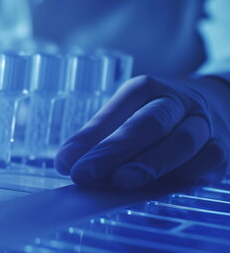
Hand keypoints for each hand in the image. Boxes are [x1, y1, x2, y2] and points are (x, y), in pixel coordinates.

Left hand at [55, 75, 229, 188]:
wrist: (220, 101)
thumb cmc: (157, 113)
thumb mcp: (128, 112)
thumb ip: (100, 138)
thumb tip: (68, 164)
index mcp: (144, 88)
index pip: (114, 112)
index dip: (87, 139)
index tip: (64, 163)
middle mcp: (176, 101)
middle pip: (147, 125)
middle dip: (113, 151)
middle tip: (84, 174)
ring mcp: (203, 123)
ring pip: (182, 142)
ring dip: (150, 164)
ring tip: (121, 182)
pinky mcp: (223, 147)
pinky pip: (207, 161)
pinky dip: (184, 175)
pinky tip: (160, 188)